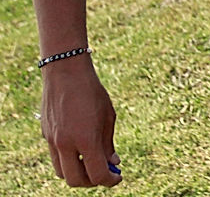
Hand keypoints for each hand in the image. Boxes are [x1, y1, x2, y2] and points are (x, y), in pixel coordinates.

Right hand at [40, 58, 121, 186]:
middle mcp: (66, 144)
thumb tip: (112, 163)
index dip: (110, 180)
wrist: (66, 72)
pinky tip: (80, 149)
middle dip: (92, 182)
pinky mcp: (45, 135)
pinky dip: (68, 161)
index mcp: (86, 139)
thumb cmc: (92, 92)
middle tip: (104, 174)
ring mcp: (52, 141)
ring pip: (62, 172)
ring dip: (77, 174)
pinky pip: (56, 157)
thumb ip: (108, 143)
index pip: (97, 174)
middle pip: (76, 180)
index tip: (118, 177)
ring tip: (92, 163)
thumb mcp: (108, 116)